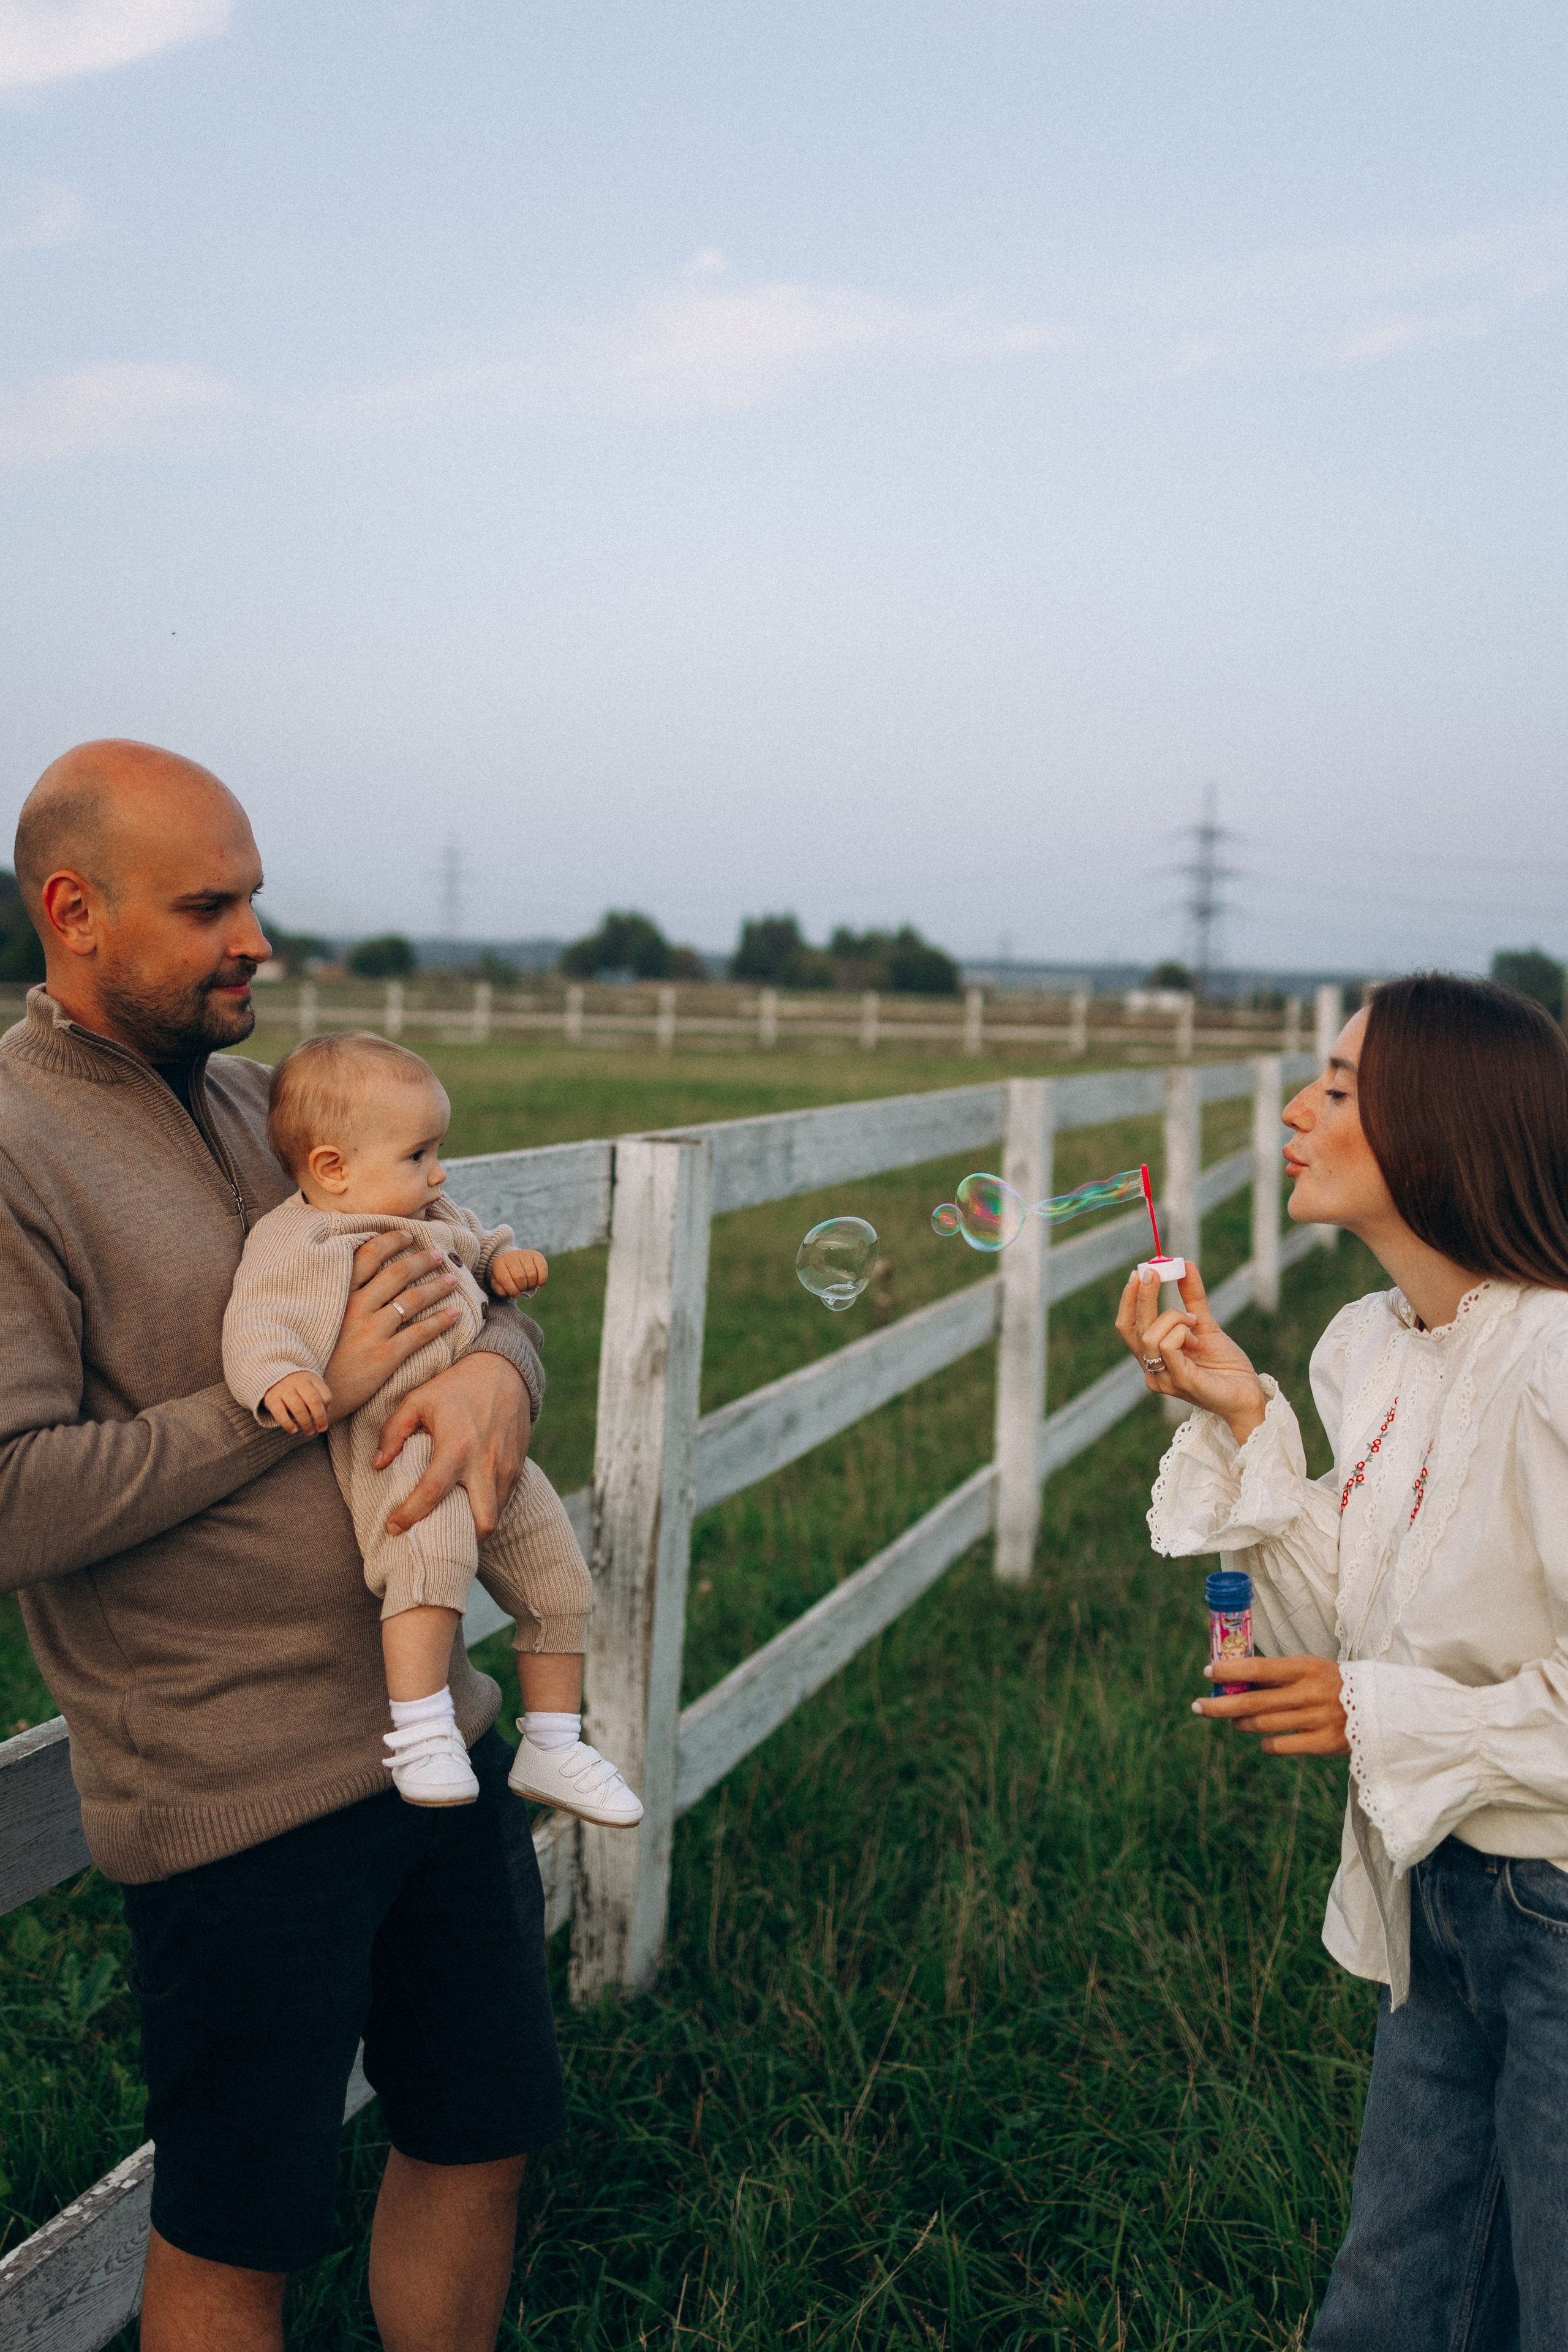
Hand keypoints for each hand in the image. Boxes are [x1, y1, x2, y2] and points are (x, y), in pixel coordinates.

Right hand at [263, 1370, 331, 1434]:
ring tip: (309, 1432)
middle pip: (313, 1400)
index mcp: (311, 1379)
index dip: (327, 1408)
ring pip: (298, 1408)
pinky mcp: (271, 1398)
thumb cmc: (296, 1386)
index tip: (325, 1416)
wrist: (270, 1376)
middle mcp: (298, 1382)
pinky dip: (287, 1423)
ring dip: (306, 1423)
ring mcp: (284, 1389)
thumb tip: (326, 1414)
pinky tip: (294, 1430)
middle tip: (322, 1429)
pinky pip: (280, 1413)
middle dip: (320, 1417)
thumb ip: (319, 1397)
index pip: (325, 1394)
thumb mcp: (309, 1385)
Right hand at [321, 1232, 461, 1424]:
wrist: (309, 1395)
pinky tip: (454, 1314)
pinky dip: (441, 1321)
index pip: (367, 1255)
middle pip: (397, 1274)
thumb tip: (360, 1277)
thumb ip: (339, 1296)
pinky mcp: (385, 1355)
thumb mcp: (319, 1316)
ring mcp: (371, 1331)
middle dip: (421, 1261)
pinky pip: (420, 1333)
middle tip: (437, 1255)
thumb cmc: (315, 1354)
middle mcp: (356, 1308)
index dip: (390, 1241)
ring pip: (413, 1299)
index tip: (406, 1235)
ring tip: (451, 1280)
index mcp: (339, 1295)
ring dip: (437, 1287)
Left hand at [374, 1352, 529, 1538]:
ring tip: (452, 1524)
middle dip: (462, 1539)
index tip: (393, 1527)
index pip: (432, 1492)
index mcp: (457, 1446)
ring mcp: (506, 1467)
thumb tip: (377, 1465)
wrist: (504, 1370)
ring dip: (475, 1526)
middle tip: (437, 1536)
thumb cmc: (455, 1385)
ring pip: (496, 1516)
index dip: (410, 1515)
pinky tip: (470, 1504)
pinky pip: (505, 1500)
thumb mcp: (418, 1399)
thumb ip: (393, 1431)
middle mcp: (485, 1462)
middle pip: (482, 1521)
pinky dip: (488, 1509)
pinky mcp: (518, 1466)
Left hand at [489, 1246, 547, 1299]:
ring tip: (528, 1286)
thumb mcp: (498, 1284)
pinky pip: (542, 1268)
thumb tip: (507, 1293)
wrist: (512, 1263)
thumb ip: (500, 1290)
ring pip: (531, 1274)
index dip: (512, 1290)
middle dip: (522, 1288)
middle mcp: (511, 1256)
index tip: (516, 1295)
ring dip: (531, 1285)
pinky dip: (542, 1280)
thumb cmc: (505, 1277)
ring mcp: (524, 1254)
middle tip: (522, 1290)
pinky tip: (538, 1285)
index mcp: (499, 1263)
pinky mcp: (536, 1255)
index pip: (505, 1279)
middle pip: (520, 1277)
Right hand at [1114, 1261, 1269, 1443]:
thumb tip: (1184, 1265)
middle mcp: (1152, 1371)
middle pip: (1135, 1328)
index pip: (1127, 1327)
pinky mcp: (1180, 1382)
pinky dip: (1182, 1332)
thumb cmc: (1226, 1366)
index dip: (1129, 1300)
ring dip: (1174, 1318)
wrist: (1248, 1394)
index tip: (1139, 1273)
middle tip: (1154, 1271)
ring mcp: (1164, 1379)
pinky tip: (1197, 1337)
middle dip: (1143, 1296)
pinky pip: (1168, 1345)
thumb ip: (1192, 1298)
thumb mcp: (1205, 1325)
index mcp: (1153, 1358)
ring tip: (1195, 1322)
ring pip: (1151, 1335)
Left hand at [1192, 1654, 1348, 1755]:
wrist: (1381, 1709)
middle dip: (1220, 1705)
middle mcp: (1309, 1692)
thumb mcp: (1311, 1669)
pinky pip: (1280, 1746)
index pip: (1259, 1667)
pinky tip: (1262, 1739)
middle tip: (1197, 1706)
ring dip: (1240, 1723)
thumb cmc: (1334, 1685)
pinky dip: (1265, 1743)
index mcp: (1305, 1667)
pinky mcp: (1323, 1744)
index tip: (1207, 1672)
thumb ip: (1278, 1674)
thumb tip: (1234, 1678)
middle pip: (1253, 1700)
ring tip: (1231, 1721)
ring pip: (1262, 1724)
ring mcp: (1316, 1719)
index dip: (1230, 1671)